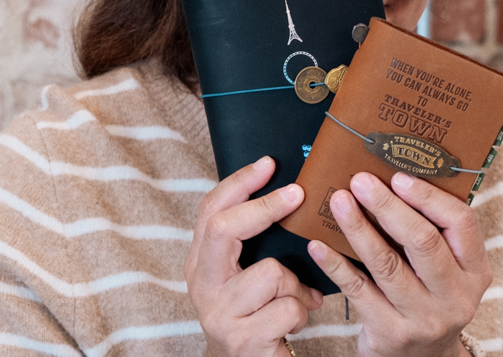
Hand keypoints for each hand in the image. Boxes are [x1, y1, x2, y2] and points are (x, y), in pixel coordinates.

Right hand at [185, 156, 323, 356]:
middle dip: (266, 207)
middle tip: (298, 194)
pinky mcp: (243, 340)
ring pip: (272, 273)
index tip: (269, 163)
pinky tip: (293, 325)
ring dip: (296, 286)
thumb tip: (293, 195)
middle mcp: (202, 286)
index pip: (210, 210)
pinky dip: (302, 314)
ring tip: (295, 300)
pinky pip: (289, 308)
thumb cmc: (253, 315)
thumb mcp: (244, 276)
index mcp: (200, 263)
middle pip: (224, 228)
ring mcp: (220, 314)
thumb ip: (253, 244)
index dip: (240, 182)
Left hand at [307, 171, 491, 356]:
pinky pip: (358, 291)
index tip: (397, 176)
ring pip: (387, 263)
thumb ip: (433, 233)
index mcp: (475, 271)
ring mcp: (424, 318)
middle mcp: (456, 296)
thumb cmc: (430, 298)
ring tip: (338, 201)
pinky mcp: (391, 333)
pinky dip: (336, 264)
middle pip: (423, 241)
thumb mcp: (448, 270)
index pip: (461, 223)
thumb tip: (393, 179)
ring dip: (358, 228)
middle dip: (388, 206)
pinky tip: (318, 245)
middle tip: (360, 181)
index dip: (429, 196)